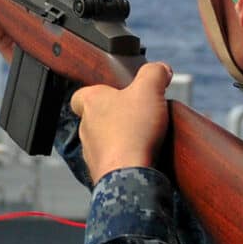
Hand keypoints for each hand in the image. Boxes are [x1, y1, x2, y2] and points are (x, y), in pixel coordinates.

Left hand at [68, 62, 172, 183]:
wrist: (128, 174)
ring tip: (143, 138)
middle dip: (115, 116)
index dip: (96, 92)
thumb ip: (154, 73)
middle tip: (138, 116)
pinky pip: (111, 161)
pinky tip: (141, 157)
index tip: (114, 94)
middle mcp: (86, 126)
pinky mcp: (100, 170)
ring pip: (103, 140)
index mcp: (91, 102)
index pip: (81, 94)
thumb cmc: (133, 131)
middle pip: (96, 117)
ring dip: (119, 139)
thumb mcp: (149, 91)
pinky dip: (124, 158)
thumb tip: (161, 69)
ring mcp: (91, 151)